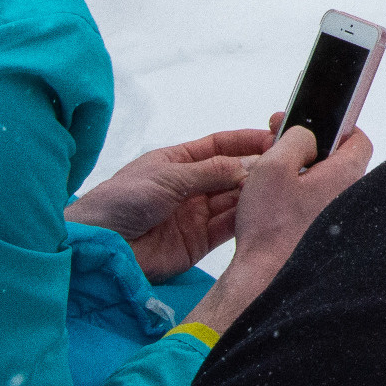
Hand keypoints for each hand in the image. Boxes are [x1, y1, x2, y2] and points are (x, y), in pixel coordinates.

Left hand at [64, 128, 275, 280]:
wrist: (100, 247)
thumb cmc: (121, 201)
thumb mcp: (167, 177)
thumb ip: (209, 172)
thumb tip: (247, 165)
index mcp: (178, 162)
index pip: (219, 146)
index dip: (246, 142)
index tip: (274, 138)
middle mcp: (190, 186)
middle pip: (231, 173)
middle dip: (256, 169)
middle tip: (284, 166)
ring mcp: (196, 214)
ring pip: (233, 200)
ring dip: (253, 195)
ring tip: (279, 189)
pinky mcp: (198, 242)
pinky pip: (228, 227)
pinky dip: (245, 220)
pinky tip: (263, 212)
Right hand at [183, 122, 375, 336]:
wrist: (264, 275)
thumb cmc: (270, 228)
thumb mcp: (274, 166)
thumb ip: (295, 138)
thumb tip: (306, 135)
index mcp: (344, 175)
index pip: (358, 139)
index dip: (336, 127)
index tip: (312, 127)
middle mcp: (347, 196)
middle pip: (336, 160)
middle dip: (309, 150)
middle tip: (282, 149)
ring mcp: (336, 217)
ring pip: (322, 183)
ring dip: (299, 175)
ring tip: (272, 177)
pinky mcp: (321, 232)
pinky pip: (312, 205)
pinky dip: (295, 198)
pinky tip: (274, 203)